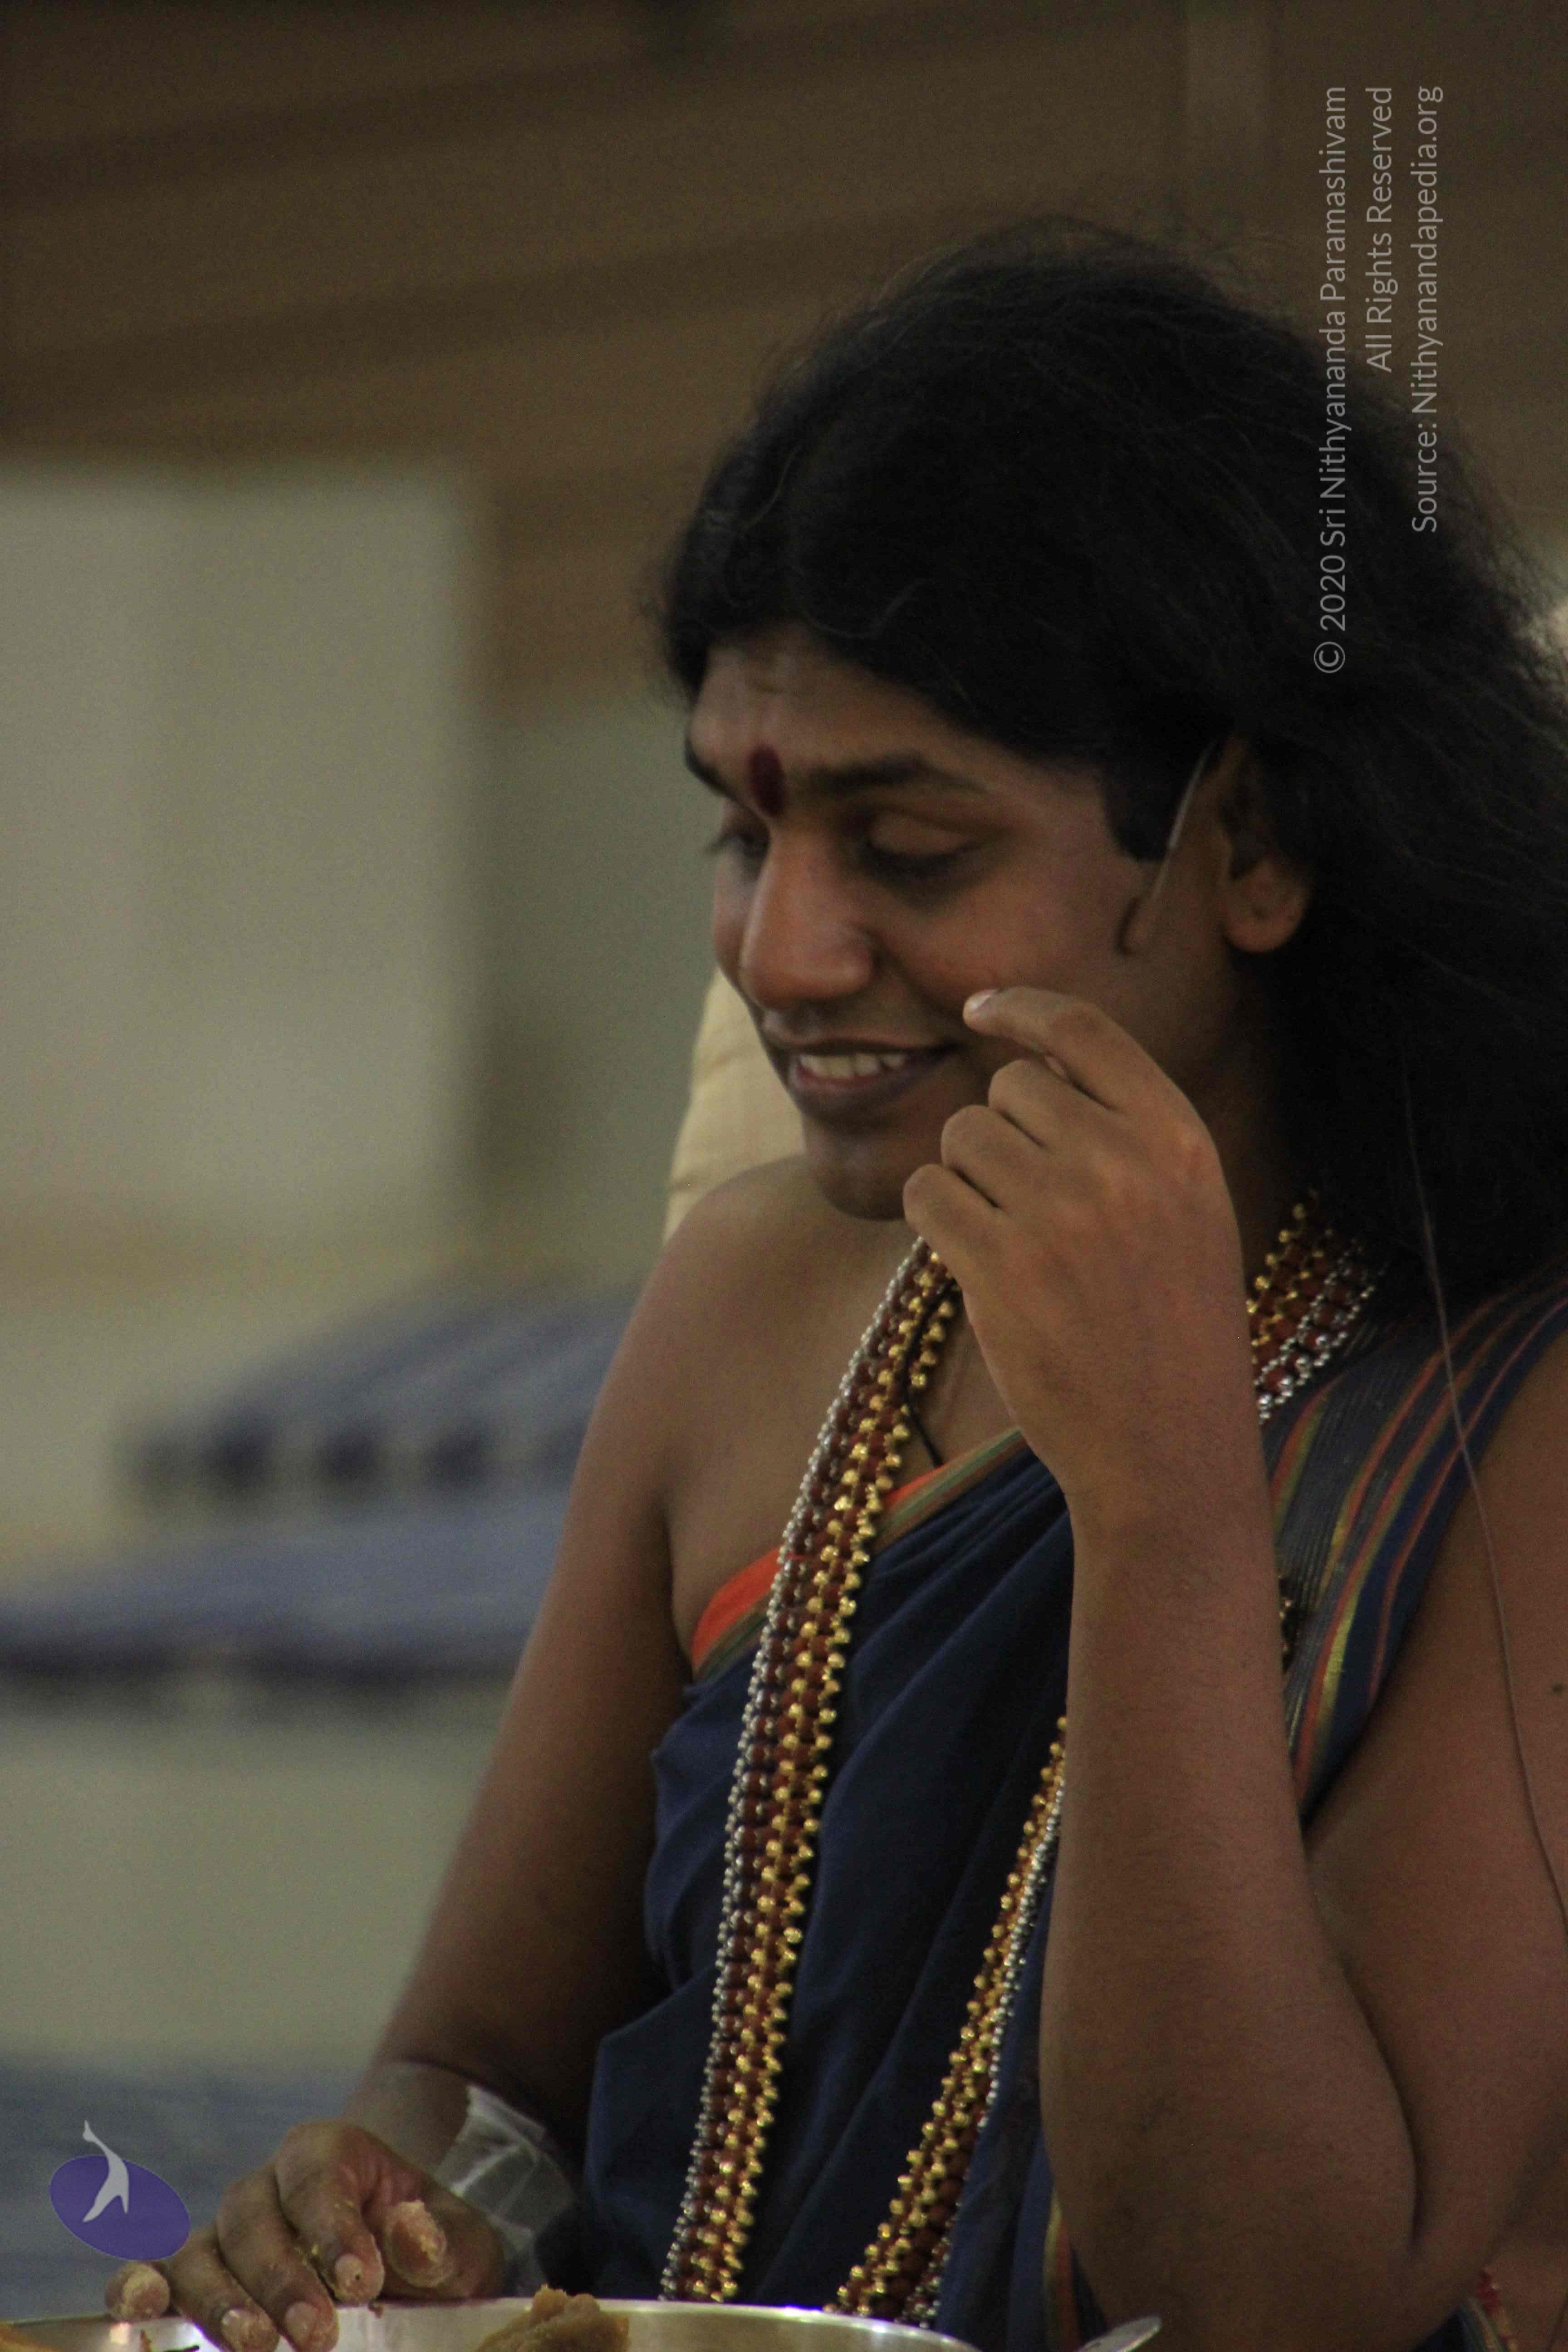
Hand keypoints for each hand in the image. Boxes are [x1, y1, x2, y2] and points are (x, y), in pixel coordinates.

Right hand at [104, 2120, 509, 2351]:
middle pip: (253, 2219)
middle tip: (317, 2336)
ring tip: (254, 2345)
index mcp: (327, 2154)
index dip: (333, 2228)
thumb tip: (408, 2230)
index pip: (318, 2178)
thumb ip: (436, 2238)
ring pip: (199, 2253)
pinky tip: (139, 2313)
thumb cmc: (426, 2248)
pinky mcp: (196, 2281)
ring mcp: (223, 2235)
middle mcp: (265, 2186)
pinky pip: (157, 2278)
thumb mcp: (457, 2243)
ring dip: (219, 2302)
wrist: (397, 2265)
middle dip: (281, 2280)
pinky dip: (140, 2292)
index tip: (360, 2281)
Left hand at [902, 987, 1256, 1525]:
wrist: (1169, 1445)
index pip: (1084, 1030)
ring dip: (966, 1179)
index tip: (979, 1007)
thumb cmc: (1170, 1324)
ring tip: (1013, 1242)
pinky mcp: (998, 1266)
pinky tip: (968, 1257)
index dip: (1021, 1008)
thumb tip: (1026, 1063)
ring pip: (961, 1137)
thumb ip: (1125, 1131)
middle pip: (1009, 1088)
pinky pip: (926, 1193)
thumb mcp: (1188, 1208)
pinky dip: (932, 1217)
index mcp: (1178, 1139)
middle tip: (1031, 1206)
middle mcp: (1121, 1162)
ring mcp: (1058, 1214)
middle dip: (1001, 1133)